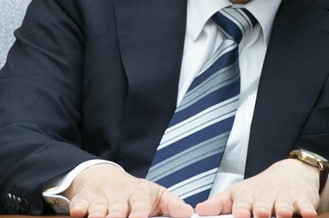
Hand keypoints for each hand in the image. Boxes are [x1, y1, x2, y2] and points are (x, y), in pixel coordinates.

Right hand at [65, 164, 192, 217]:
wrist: (103, 175)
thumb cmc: (133, 191)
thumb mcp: (156, 194)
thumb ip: (172, 205)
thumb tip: (188, 213)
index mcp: (138, 195)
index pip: (140, 205)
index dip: (139, 213)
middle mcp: (119, 196)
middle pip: (118, 209)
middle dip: (118, 216)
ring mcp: (100, 199)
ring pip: (99, 209)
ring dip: (100, 215)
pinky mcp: (83, 201)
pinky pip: (79, 206)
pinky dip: (79, 210)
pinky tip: (79, 213)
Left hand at [195, 158, 328, 217]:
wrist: (292, 170)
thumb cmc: (262, 187)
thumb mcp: (239, 192)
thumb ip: (219, 203)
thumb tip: (198, 209)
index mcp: (250, 196)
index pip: (243, 203)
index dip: (241, 208)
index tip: (239, 213)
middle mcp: (268, 197)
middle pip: (264, 204)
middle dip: (262, 209)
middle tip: (260, 213)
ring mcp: (285, 198)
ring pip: (285, 204)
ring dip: (284, 209)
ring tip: (283, 213)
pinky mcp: (303, 199)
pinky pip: (306, 205)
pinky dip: (307, 209)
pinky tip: (308, 213)